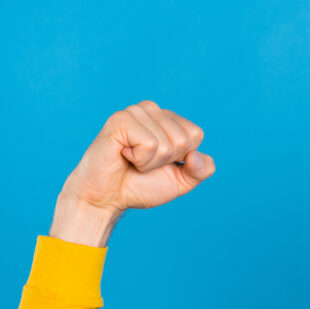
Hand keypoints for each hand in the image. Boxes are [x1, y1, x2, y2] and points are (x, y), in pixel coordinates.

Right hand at [60, 100, 215, 212]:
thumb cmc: (140, 186)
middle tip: (142, 163)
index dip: (182, 158)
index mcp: (166, 118)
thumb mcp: (181, 181)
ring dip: (150, 162)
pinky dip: (140, 159)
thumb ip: (202, 170)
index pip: (195, 134)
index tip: (159, 162)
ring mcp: (134, 112)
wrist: (107, 199)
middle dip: (165, 161)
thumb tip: (196, 155)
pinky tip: (123, 156)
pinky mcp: (120, 120)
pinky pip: (150, 144)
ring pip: (167, 143)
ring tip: (131, 160)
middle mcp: (150, 109)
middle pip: (183, 139)